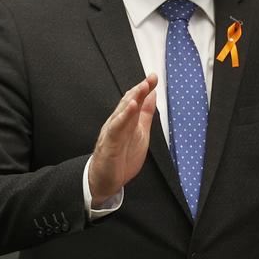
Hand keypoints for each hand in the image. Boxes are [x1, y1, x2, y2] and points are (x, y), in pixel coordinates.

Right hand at [88, 74, 158, 201]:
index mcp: (126, 121)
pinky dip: (123, 117)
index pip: (135, 101)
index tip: (154, 77)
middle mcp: (118, 123)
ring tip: (142, 88)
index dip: (144, 89)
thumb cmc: (121, 157)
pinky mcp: (109, 143)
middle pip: (128, 103)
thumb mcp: (140, 133)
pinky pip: (116, 127)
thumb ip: (145, 114)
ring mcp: (112, 132)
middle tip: (150, 79)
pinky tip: (130, 107)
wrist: (105, 180)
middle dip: (139, 90)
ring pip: (122, 112)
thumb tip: (152, 95)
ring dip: (132, 99)